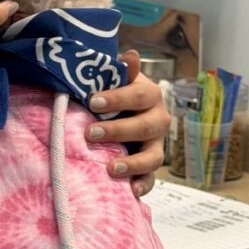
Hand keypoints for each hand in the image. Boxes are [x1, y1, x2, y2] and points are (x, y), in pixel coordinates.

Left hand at [85, 50, 167, 195]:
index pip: (139, 95)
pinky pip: (151, 179)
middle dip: (118, 131)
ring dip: (133, 163)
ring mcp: (155, 145)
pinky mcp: (149, 166)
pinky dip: (143, 186)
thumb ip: (119, 71)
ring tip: (110, 168)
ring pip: (153, 156)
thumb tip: (131, 56)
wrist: (118, 112)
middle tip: (90, 133)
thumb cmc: (112, 92)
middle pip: (145, 127)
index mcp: (150, 95)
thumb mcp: (114, 79)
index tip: (92, 101)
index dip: (117, 99)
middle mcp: (158, 120)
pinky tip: (130, 192)